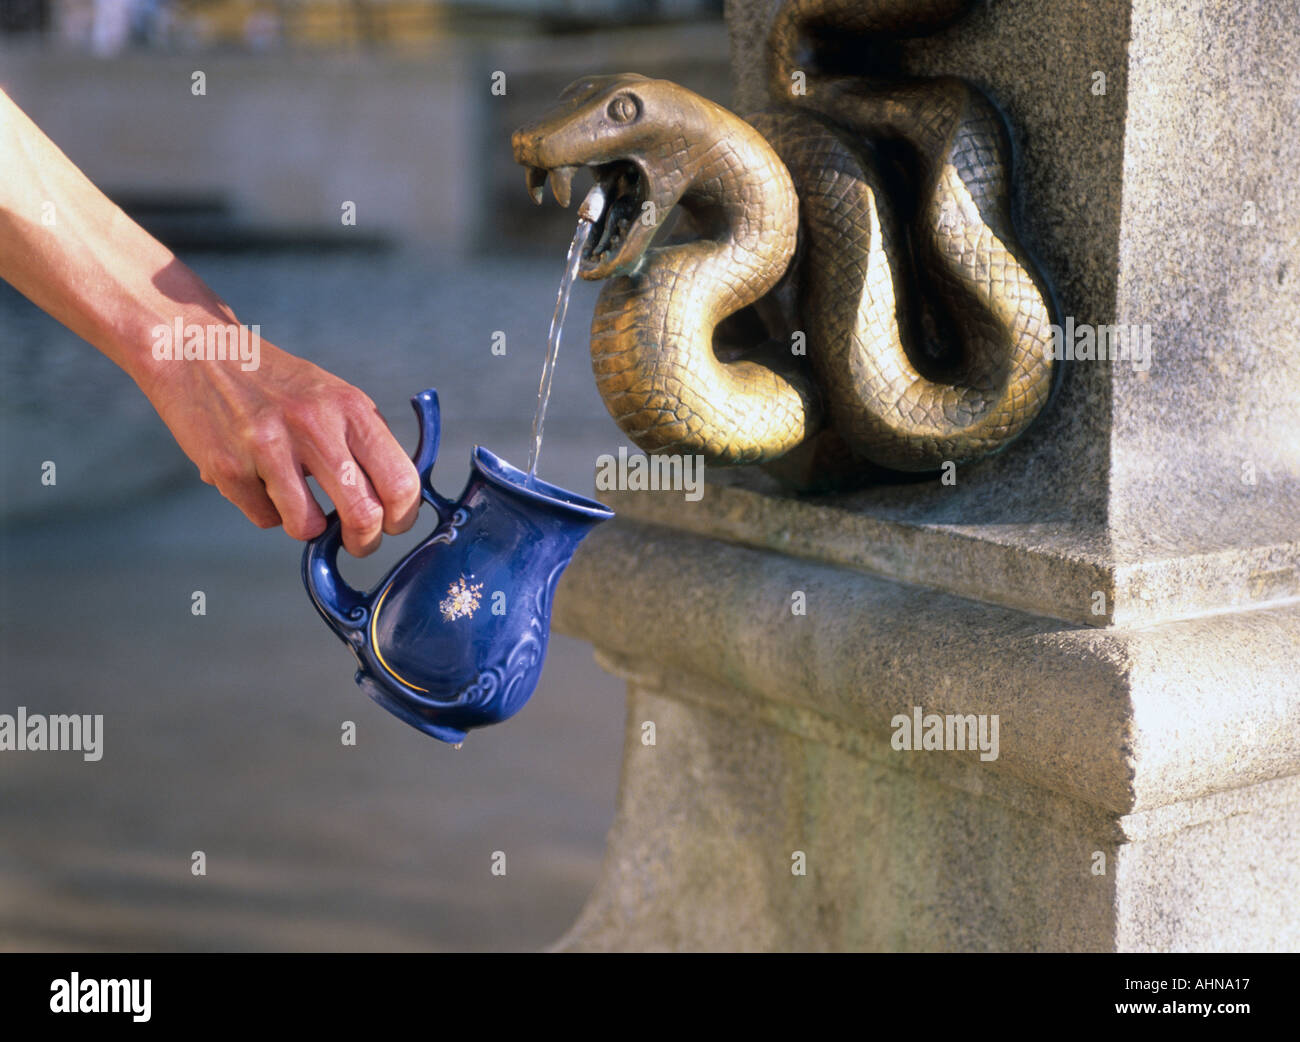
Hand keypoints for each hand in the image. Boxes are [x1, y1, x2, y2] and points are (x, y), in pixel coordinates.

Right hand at [142, 341, 421, 556]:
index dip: (402, 517)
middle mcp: (314, 425)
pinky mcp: (229, 467)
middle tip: (357, 542)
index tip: (392, 524)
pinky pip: (265, 518)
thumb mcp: (334, 396)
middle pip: (363, 514)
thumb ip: (365, 442)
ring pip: (309, 527)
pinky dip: (267, 511)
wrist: (197, 352)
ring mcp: (268, 447)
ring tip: (301, 506)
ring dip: (309, 528)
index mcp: (351, 408)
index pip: (400, 480)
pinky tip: (259, 480)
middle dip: (364, 541)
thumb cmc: (276, 383)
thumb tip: (396, 499)